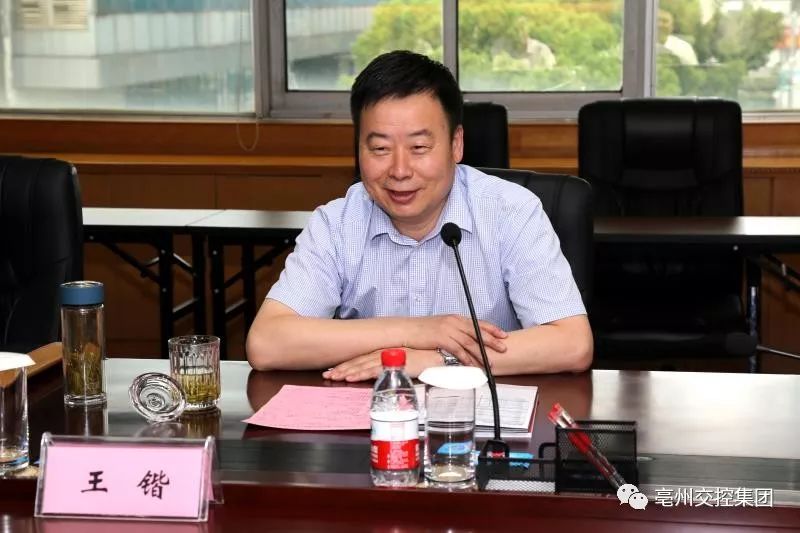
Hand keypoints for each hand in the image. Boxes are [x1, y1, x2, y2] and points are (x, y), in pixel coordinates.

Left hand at [322, 349, 439, 381]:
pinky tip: (351, 377)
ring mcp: (389, 359)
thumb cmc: (424, 363)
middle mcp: (384, 354)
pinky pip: (374, 370)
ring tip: (334, 376)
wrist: (440, 359)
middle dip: (342, 368)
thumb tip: (382, 379)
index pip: (362, 359)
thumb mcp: (404, 366)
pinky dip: (361, 373)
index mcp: (385, 353)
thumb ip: (391, 370)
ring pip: (363, 365)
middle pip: (359, 361)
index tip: (334, 370)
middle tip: (327, 374)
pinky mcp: (395, 365)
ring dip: (347, 371)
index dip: (347, 364)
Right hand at [403, 315, 506, 365]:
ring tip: (490, 362)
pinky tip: (472, 366)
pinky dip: (466, 359)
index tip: (503, 335)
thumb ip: (454, 330)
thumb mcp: (441, 326)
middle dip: (492, 341)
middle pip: (478, 332)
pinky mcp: (442, 339)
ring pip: (470, 343)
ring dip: (481, 353)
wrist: (406, 329)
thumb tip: (464, 340)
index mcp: (455, 318)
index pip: (478, 322)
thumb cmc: (422, 329)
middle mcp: (454, 322)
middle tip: (503, 348)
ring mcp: (448, 330)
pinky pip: (458, 350)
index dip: (492, 329)